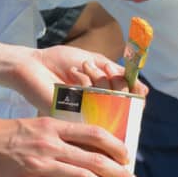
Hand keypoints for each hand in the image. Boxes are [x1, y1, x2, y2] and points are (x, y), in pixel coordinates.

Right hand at [0, 116, 138, 176]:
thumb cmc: (11, 136)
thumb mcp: (39, 126)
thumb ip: (65, 135)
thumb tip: (94, 147)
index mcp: (55, 127)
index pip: (95, 134)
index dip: (116, 146)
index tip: (127, 156)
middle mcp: (51, 145)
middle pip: (95, 159)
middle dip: (118, 172)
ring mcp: (41, 165)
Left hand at [12, 46, 148, 109]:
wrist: (33, 64)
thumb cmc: (61, 61)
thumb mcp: (97, 61)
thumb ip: (119, 74)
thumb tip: (145, 90)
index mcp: (104, 93)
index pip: (129, 101)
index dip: (135, 94)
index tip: (137, 86)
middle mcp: (97, 105)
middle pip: (123, 100)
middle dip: (116, 79)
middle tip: (100, 68)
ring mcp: (86, 111)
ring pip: (110, 99)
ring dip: (99, 77)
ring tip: (83, 67)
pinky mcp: (73, 115)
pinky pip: (93, 101)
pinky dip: (86, 82)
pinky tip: (73, 75)